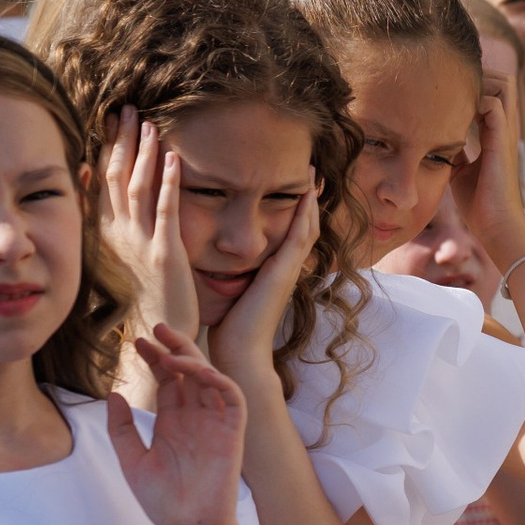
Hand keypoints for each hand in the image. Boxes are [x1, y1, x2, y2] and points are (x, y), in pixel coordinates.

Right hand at [99, 111, 201, 371]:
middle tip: (128, 108)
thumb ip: (114, 220)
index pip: (104, 180)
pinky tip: (174, 158)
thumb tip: (94, 183)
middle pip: (116, 175)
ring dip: (143, 153)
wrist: (157, 332)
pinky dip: (169, 183)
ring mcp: (141, 241)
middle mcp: (120, 233)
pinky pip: (166, 211)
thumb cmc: (145, 295)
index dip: (109, 147)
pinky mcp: (165, 253)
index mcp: (109, 231)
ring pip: (137, 187)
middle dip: (122, 140)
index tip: (112, 118)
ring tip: (148, 122)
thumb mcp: (123, 253)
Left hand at [107, 325, 248, 524]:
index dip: (155, 358)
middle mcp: (195, 418)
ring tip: (170, 348)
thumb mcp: (132, 459)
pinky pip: (231, 397)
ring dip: (192, 359)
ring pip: (209, 378)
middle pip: (189, 371)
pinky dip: (216, 379)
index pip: (168, 380)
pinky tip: (195, 370)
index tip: (137, 342)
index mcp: (173, 422)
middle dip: (174, 347)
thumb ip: (121, 428)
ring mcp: (215, 423)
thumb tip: (113, 394)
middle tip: (156, 328)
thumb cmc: (162, 501)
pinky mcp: (232, 432)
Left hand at [211, 175, 319, 389]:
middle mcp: (287, 268)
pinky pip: (299, 235)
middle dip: (308, 197)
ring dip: (310, 197)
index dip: (294, 209)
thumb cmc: (230, 329)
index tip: (292, 185)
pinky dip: (304, 212)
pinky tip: (305, 192)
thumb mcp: (231, 293)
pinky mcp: (284, 272)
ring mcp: (289, 269)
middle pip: (305, 224)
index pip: (289, 233)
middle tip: (309, 169)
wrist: (239, 354)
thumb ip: (231, 275)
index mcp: (274, 271)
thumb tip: (213, 263)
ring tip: (310, 172)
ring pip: (307, 225)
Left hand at [453, 84, 524, 271]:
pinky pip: (494, 104)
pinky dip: (475, 100)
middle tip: (447, 84)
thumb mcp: (459, 169)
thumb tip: (434, 139)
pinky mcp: (502, 140)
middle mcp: (504, 127)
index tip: (444, 85)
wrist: (495, 224)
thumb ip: (453, 150)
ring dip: (479, 82)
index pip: (491, 91)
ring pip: (503, 84)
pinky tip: (451, 113)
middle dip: (477, 75)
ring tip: (451, 94)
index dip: (472, 83)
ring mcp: (505, 131)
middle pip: (501, 79)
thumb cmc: (478, 202)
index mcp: (495, 132)